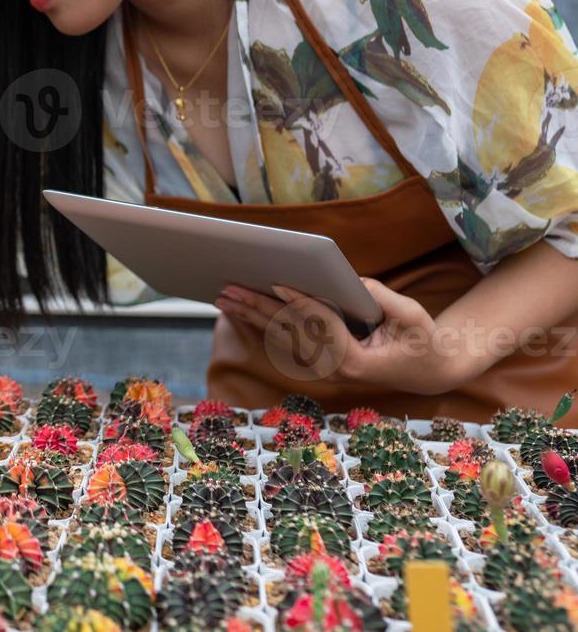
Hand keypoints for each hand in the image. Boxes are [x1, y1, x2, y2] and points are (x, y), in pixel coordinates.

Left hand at [213, 277, 451, 394]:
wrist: (428, 370)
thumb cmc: (422, 340)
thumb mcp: (412, 316)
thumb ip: (381, 298)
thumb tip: (350, 280)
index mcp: (355, 361)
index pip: (321, 327)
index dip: (300, 303)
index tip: (276, 284)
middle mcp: (332, 368)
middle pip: (289, 332)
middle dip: (257, 307)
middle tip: (228, 289)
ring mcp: (323, 367)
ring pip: (280, 335)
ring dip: (250, 315)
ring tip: (223, 297)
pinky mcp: (319, 360)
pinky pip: (285, 338)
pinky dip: (261, 321)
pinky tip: (240, 309)